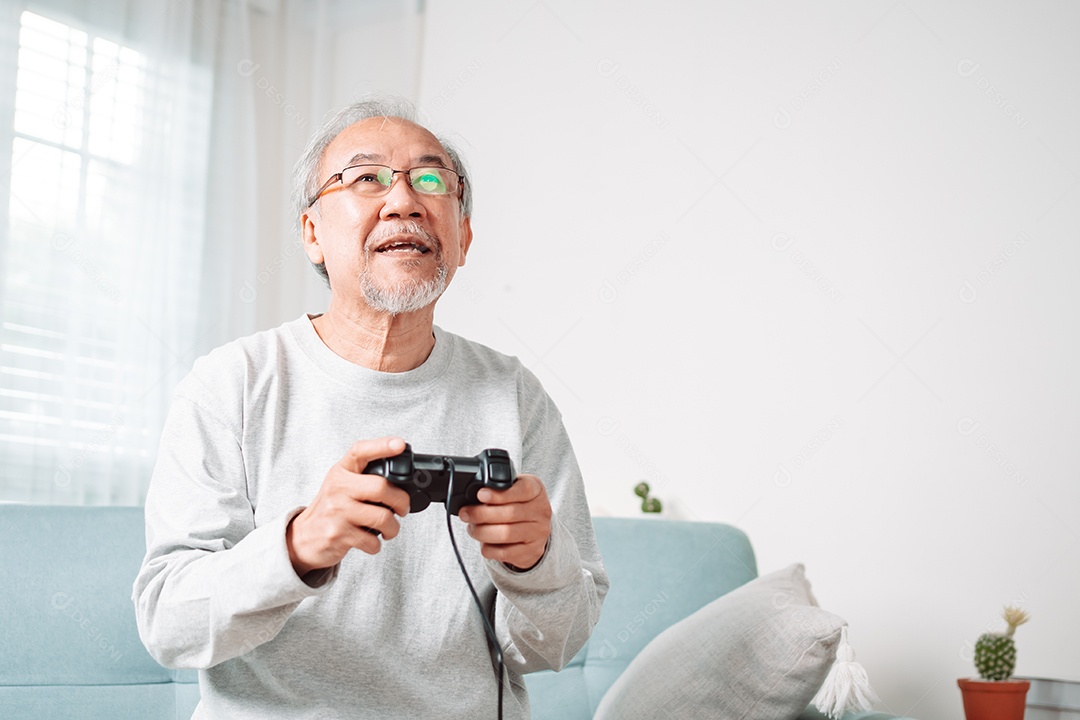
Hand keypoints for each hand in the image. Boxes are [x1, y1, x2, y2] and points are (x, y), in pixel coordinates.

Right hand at [287, 437, 411, 575]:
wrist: (304, 537)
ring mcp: (338, 511)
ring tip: (389, 528)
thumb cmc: (331, 508)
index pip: (361, 451)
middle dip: (402, 501)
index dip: (382, 446)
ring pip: (382, 518)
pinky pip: (372, 541)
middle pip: (381, 488)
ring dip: (393, 528)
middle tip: (402, 508)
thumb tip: (403, 480)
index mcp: (341, 472)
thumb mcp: (342, 484)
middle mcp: (338, 488)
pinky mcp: (339, 535)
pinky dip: (377, 544)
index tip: (400, 444)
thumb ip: (365, 477)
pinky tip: (371, 540)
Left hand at [458, 474, 551, 570]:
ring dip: (482, 532)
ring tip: (472, 528)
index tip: (480, 494)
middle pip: (510, 513)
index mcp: (536, 490)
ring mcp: (538, 533)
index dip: (499, 494)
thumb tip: (471, 496)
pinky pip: (505, 552)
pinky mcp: (532, 551)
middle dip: (482, 514)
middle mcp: (541, 511)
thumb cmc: (518, 505)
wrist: (534, 529)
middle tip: (466, 513)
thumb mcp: (513, 489)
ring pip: (506, 534)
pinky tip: (484, 543)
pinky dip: (489, 548)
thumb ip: (498, 489)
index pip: (522, 490)